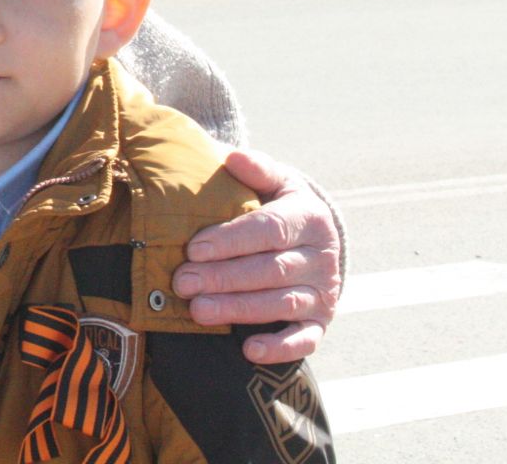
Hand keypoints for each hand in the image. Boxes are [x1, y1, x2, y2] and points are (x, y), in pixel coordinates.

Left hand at [173, 147, 341, 363]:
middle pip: (269, 270)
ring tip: (198, 310)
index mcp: (309, 218)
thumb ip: (257, 169)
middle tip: (182, 282)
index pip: (269, 229)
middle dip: (223, 277)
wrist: (317, 237)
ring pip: (281, 304)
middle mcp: (322, 257)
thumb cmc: (281, 204)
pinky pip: (305, 339)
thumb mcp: (276, 181)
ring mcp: (323, 292)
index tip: (194, 248)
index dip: (231, 240)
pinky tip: (247, 350)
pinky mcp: (321, 321)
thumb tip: (234, 157)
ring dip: (238, 309)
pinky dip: (279, 347)